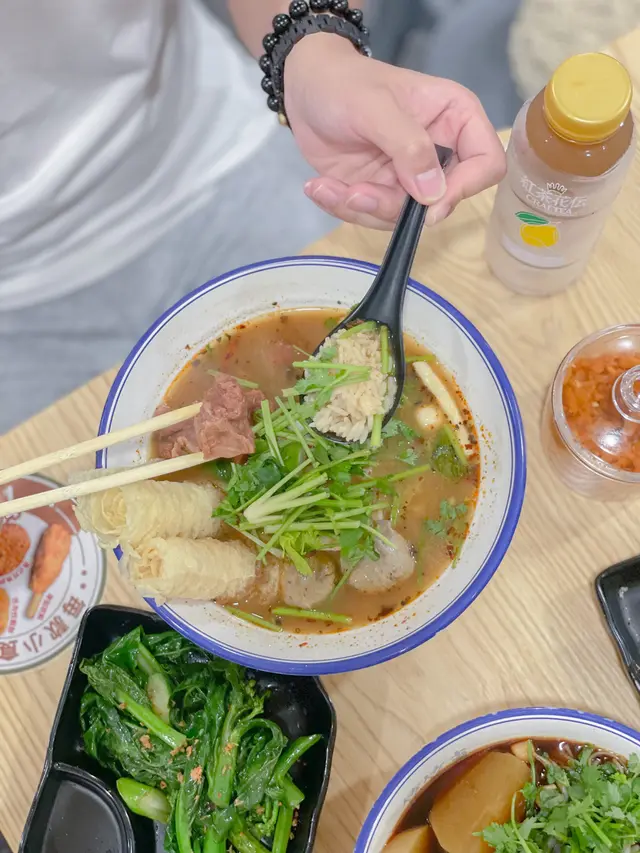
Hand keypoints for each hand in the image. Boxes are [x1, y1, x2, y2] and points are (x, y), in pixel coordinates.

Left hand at [285, 34, 505, 229]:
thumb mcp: (375, 106)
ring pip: (403, 218)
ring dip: (362, 209)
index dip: (463, 189)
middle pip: (438, 202)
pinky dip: (344, 208)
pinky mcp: (381, 192)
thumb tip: (434, 194)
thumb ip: (408, 146)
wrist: (305, 89)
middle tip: (355, 193)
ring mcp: (408, 178)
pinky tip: (320, 188)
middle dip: (393, 206)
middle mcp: (439, 153)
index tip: (428, 205)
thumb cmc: (343, 83)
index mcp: (455, 119)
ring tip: (326, 186)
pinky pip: (372, 217)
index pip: (486, 164)